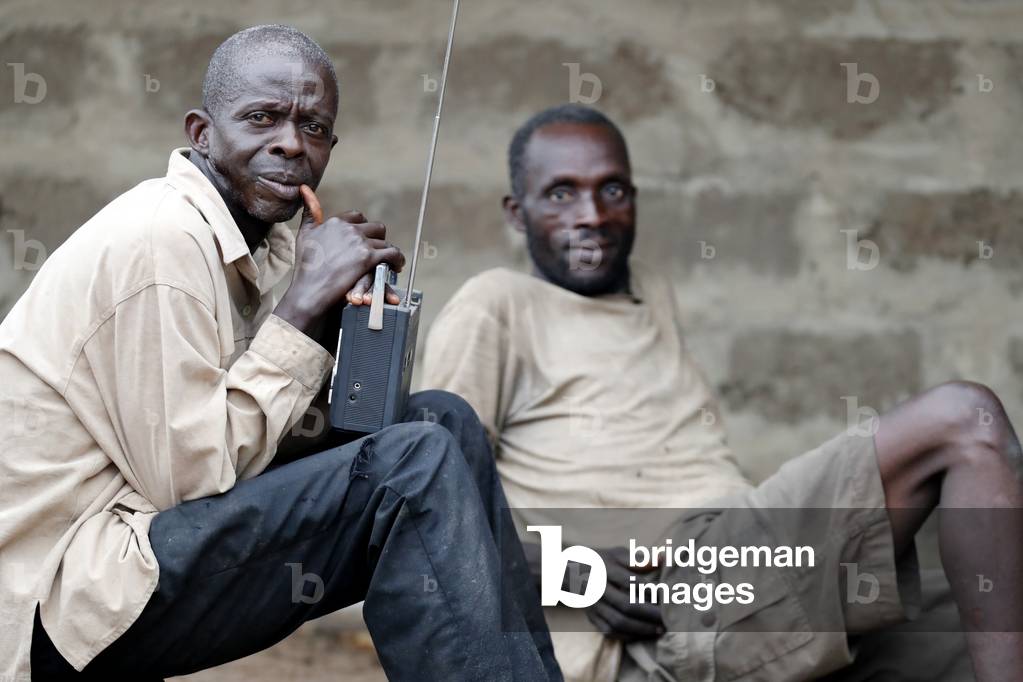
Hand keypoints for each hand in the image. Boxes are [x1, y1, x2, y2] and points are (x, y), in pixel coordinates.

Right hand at [275, 186, 404, 329]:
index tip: (365, 237)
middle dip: (378, 238)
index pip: (357, 216)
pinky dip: (398, 260)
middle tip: (380, 250)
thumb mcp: (304, 234)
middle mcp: (349, 229)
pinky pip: (392, 254)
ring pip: (384, 242)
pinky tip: (398, 265)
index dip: (363, 227)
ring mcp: (360, 243)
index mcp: (335, 222)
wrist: (309, 290)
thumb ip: (309, 211)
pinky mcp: (369, 258)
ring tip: (391, 260)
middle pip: (375, 227)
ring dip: (389, 252)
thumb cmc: (305, 266)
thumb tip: (304, 188)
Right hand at [582, 547, 664, 641]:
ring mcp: (593, 605)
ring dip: (641, 628)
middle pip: (625, 605)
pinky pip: (610, 631)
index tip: (666, 596)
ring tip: (659, 630)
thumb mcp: (617, 554)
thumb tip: (662, 559)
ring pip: (618, 622)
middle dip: (649, 614)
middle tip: (667, 618)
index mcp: (605, 569)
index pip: (629, 582)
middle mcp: (597, 589)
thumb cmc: (601, 562)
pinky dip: (627, 635)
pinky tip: (642, 634)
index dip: (649, 591)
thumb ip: (638, 559)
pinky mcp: (592, 617)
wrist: (571, 573)